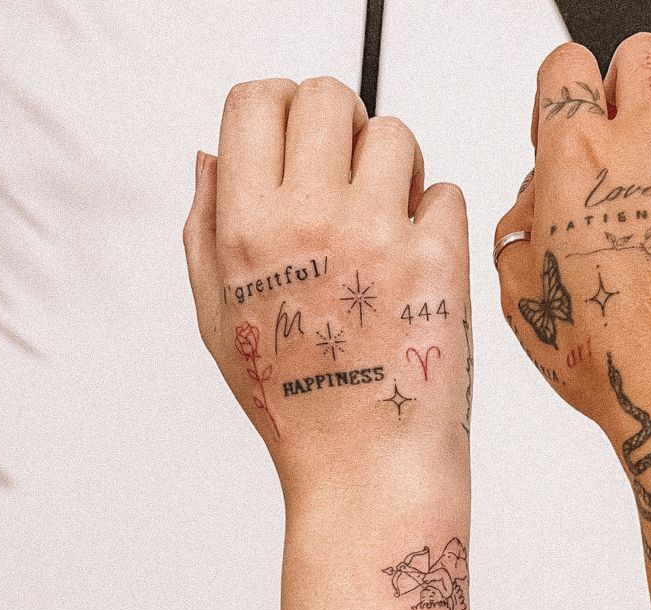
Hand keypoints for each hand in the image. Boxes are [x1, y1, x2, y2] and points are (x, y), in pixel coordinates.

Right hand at [184, 77, 472, 507]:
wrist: (365, 471)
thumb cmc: (299, 409)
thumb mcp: (218, 322)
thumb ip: (204, 229)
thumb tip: (209, 156)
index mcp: (246, 229)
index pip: (256, 100)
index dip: (280, 110)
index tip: (297, 140)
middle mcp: (309, 220)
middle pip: (329, 96)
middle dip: (340, 128)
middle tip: (348, 182)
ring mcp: (379, 237)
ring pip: (396, 135)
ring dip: (394, 172)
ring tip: (387, 232)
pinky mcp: (439, 260)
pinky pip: (446, 192)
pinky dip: (436, 221)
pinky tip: (417, 270)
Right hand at [494, 37, 650, 441]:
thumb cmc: (614, 357)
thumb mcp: (525, 302)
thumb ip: (517, 237)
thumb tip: (530, 212)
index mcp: (577, 160)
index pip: (564, 66)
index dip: (561, 93)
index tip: (567, 125)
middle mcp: (647, 141)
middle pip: (639, 53)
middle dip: (626, 88)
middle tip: (625, 139)